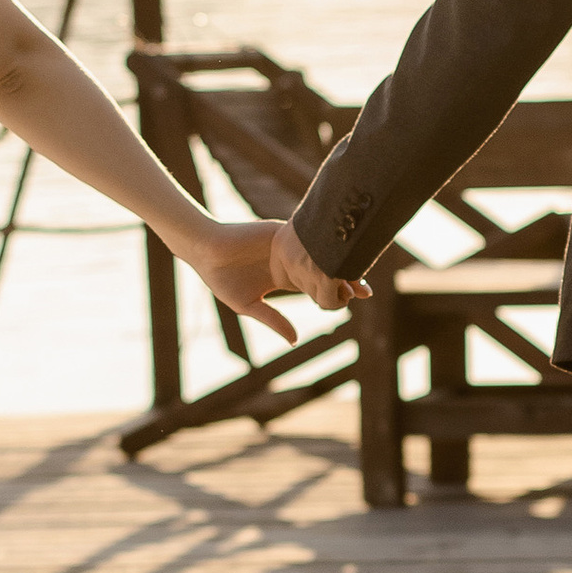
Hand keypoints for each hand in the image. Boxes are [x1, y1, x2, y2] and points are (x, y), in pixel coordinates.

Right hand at [188, 216, 357, 342]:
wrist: (205, 250)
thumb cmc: (221, 279)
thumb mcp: (248, 305)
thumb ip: (273, 319)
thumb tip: (295, 340)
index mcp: (284, 278)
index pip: (315, 286)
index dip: (334, 294)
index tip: (353, 302)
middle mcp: (289, 261)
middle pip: (323, 269)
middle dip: (344, 279)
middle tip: (365, 290)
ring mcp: (287, 246)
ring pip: (319, 252)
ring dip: (338, 260)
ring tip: (358, 272)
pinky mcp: (281, 232)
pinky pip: (305, 236)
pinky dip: (321, 244)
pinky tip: (339, 252)